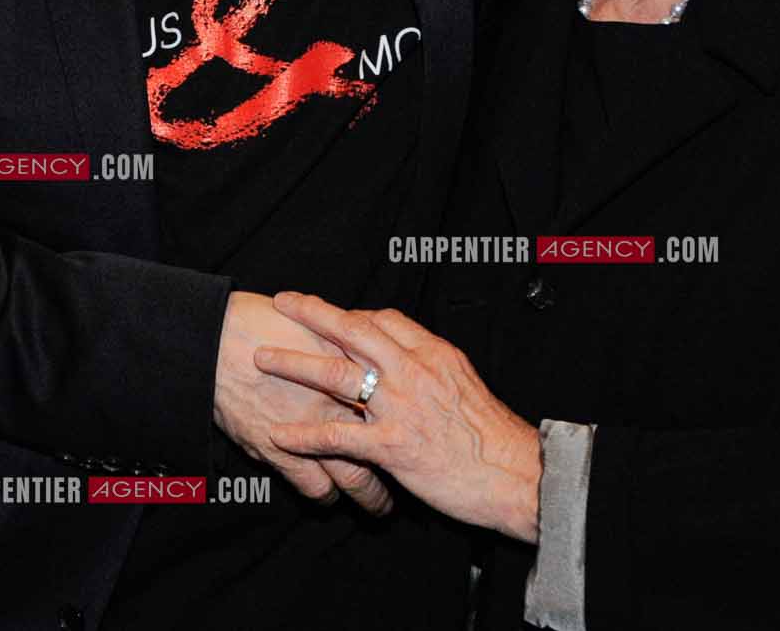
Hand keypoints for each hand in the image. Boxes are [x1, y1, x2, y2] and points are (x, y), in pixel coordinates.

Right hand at [214, 291, 392, 513]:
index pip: (396, 404)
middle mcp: (338, 402)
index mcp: (351, 367)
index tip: (420, 434)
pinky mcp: (282, 450)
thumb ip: (342, 342)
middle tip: (409, 482)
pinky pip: (314, 487)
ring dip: (369, 496)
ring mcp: (311, 429)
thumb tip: (361, 348)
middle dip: (398, 471)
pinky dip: (324, 497)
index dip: (411, 423)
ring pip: (355, 477)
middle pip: (384, 447)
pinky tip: (328, 498)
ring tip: (378, 506)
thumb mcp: (313, 324)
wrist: (217, 339)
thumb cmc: (260, 321)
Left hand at [257, 291, 539, 540]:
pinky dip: (303, 435)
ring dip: (294, 364)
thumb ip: (433, 369)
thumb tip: (410, 361)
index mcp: (434, 354)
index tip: (332, 314)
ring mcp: (399, 408)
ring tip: (262, 358)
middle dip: (312, 314)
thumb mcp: (466, 384)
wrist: (517, 476)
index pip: (384, 319)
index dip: (352, 313)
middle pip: (352, 331)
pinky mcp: (391, 446)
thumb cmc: (494, 436)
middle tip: (283, 303)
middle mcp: (413, 372)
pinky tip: (279, 435)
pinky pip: (336, 436)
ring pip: (336, 375)